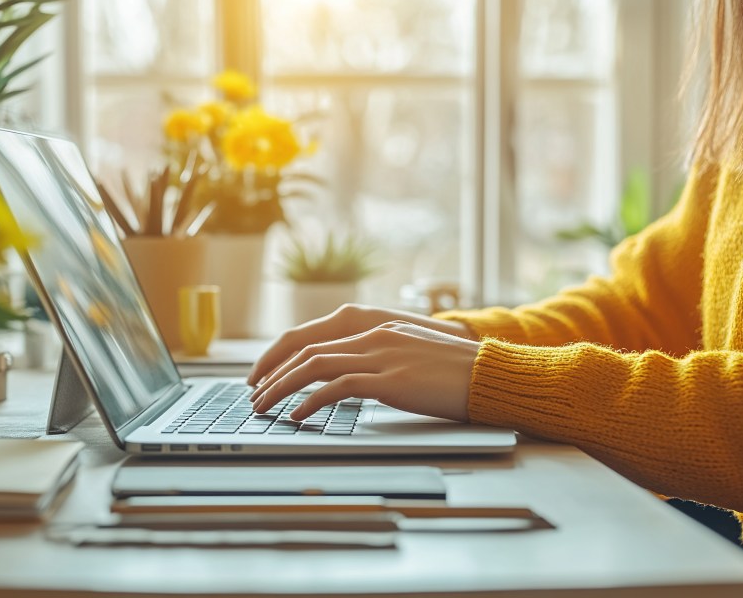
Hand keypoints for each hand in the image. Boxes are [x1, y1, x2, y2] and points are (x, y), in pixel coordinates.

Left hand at [248, 303, 474, 386]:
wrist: (489, 374)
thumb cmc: (455, 371)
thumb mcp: (412, 355)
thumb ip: (382, 357)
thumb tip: (355, 376)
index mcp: (377, 327)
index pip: (315, 338)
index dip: (283, 356)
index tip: (265, 375)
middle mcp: (374, 336)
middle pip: (307, 350)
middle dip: (273, 374)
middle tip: (253, 395)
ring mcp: (381, 356)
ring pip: (314, 367)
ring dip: (281, 388)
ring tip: (263, 407)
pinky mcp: (390, 380)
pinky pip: (337, 388)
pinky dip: (310, 402)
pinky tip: (296, 416)